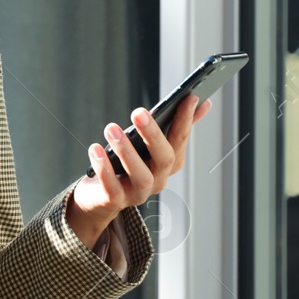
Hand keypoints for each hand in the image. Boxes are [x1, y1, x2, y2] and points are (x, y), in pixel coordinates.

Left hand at [66, 95, 212, 249]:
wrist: (98, 198)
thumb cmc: (126, 164)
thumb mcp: (149, 143)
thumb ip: (174, 125)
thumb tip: (202, 101)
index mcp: (169, 163)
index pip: (181, 139)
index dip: (186, 120)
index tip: (189, 98)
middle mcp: (158, 180)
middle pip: (164, 159)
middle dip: (153, 135)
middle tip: (138, 112)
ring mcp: (137, 193)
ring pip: (140, 175)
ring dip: (126, 151)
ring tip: (111, 128)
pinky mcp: (114, 201)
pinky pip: (111, 187)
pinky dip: (104, 168)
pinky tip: (96, 149)